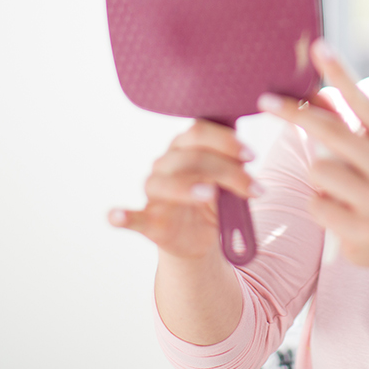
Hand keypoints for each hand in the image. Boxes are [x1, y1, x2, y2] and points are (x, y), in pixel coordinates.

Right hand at [108, 120, 261, 259]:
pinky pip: (131, 218)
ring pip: (165, 183)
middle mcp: (166, 165)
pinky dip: (122, 216)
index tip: (250, 155)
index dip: (225, 141)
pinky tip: (116, 216)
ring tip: (210, 194)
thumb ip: (233, 170)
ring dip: (188, 187)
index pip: (199, 132)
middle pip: (190, 158)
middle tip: (253, 188)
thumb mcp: (230, 183)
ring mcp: (155, 193)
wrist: (200, 236)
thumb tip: (246, 160)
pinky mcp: (148, 222)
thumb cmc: (215, 201)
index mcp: (185, 148)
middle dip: (225, 170)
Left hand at [258, 40, 368, 273]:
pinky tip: (339, 215)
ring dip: (318, 177)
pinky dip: (319, 206)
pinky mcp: (364, 232)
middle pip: (332, 133)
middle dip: (295, 113)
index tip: (318, 47)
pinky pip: (316, 204)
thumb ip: (350, 126)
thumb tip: (321, 90)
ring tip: (338, 190)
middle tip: (264, 100)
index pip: (364, 104)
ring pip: (319, 170)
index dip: (341, 74)